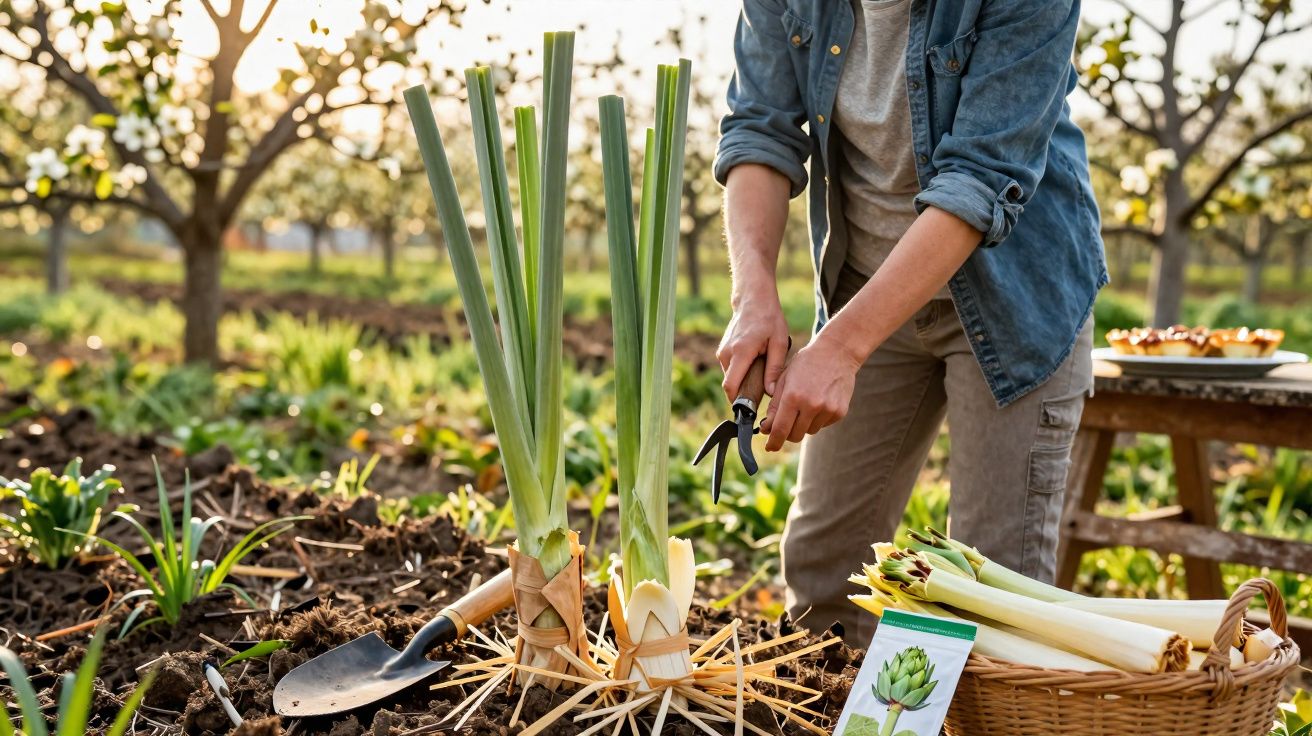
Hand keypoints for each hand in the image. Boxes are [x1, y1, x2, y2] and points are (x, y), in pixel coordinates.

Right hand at [717, 293, 789, 401]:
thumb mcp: (779, 343)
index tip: (750, 408)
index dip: (738, 401)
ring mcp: (722, 351)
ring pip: (730, 377)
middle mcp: (727, 353)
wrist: (753, 299)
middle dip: (744, 392)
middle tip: (763, 391)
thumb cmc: (769, 319)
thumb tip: (771, 393)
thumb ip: (774, 369)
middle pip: (731, 384)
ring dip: (743, 381)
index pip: (731, 386)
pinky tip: (755, 364)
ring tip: (761, 373)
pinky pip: (730, 369)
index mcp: (741, 352)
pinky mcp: (722, 350)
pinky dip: (740, 372)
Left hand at [759, 334, 861, 450]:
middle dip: (787, 433)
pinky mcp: (840, 412)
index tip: (770, 447)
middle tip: (785, 424)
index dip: (773, 442)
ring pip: (809, 431)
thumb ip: (774, 405)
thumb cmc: (806, 364)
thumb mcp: (784, 379)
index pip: (780, 429)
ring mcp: (827, 410)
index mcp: (793, 396)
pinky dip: (817, 419)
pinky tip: (819, 402)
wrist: (837, 353)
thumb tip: (766, 429)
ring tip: (805, 404)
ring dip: (803, 425)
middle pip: (794, 435)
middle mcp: (811, 405)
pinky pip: (823, 425)